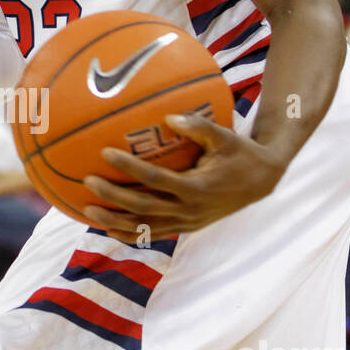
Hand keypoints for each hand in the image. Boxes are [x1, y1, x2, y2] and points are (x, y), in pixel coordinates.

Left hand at [82, 112, 285, 243]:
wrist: (262, 182)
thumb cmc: (240, 153)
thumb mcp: (225, 137)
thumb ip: (198, 126)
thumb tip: (167, 115)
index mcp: (198, 187)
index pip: (156, 179)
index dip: (130, 168)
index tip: (105, 153)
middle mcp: (190, 210)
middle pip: (144, 207)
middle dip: (113, 197)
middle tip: (88, 181)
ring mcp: (187, 222)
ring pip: (145, 227)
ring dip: (114, 221)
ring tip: (86, 210)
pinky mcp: (186, 228)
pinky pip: (153, 233)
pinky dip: (129, 233)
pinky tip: (107, 228)